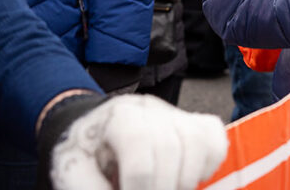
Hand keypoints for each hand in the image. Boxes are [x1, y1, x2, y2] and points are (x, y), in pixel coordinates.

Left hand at [50, 94, 228, 189]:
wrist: (94, 131)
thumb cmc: (85, 153)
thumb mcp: (75, 171)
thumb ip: (92, 188)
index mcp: (119, 117)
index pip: (140, 153)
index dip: (139, 188)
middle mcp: (151, 109)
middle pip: (170, 148)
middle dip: (164, 187)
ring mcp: (176, 114)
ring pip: (198, 140)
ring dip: (187, 179)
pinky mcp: (193, 123)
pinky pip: (214, 138)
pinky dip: (209, 163)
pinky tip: (188, 179)